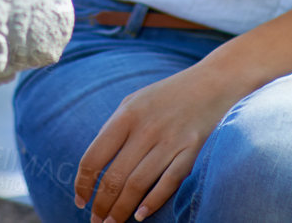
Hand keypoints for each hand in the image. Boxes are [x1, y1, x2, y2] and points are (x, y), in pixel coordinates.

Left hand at [74, 56, 250, 222]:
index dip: (83, 183)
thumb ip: (114, 129)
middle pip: (114, 177)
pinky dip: (152, 202)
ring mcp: (170, 141)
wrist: (212, 82)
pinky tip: (140, 215)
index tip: (80, 200)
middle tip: (96, 221)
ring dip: (121, 210)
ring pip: (137, 185)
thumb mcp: (134, 102)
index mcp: (126, 115)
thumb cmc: (167, 95)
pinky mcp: (191, 151)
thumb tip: (95, 165)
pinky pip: (168, 183)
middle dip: (101, 205)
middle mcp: (145, 129)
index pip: (94, 157)